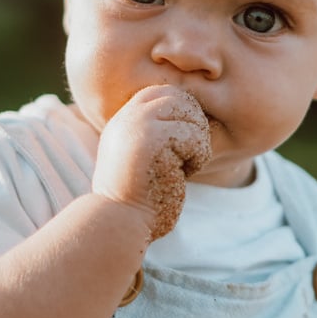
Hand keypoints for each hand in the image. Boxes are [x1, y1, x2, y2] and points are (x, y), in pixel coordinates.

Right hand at [92, 86, 211, 239]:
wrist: (119, 224)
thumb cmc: (136, 202)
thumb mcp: (140, 161)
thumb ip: (154, 136)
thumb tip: (192, 117)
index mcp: (122, 121)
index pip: (159, 93)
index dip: (181, 112)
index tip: (185, 142)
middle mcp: (127, 117)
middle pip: (176, 96)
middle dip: (193, 121)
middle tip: (191, 152)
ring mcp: (137, 124)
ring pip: (189, 112)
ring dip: (197, 141)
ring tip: (185, 165)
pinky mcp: (151, 138)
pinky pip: (193, 136)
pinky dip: (198, 157)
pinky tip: (183, 174)